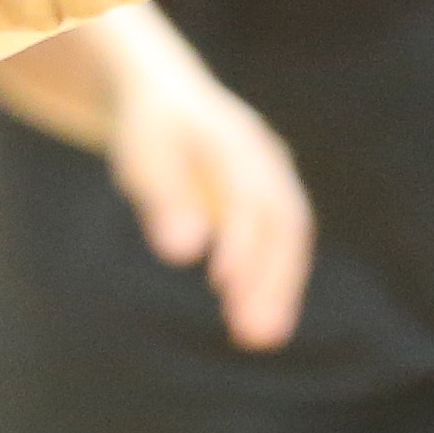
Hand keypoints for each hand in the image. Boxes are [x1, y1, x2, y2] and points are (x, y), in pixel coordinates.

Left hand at [103, 26, 313, 348]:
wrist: (168, 93)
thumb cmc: (150, 127)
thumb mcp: (144, 154)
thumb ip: (164, 197)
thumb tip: (182, 252)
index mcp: (235, 139)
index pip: (249, 195)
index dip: (242, 241)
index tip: (224, 284)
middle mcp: (267, 159)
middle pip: (284, 222)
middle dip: (273, 278)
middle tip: (258, 333)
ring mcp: (276, 179)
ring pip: (289, 240)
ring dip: (279, 289)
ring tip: (260, 338)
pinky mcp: (271, 201)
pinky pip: (281, 246)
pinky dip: (273, 282)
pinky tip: (256, 320)